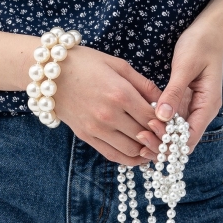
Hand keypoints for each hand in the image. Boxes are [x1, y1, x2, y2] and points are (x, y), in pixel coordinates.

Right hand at [53, 45, 160, 164]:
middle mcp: (109, 115)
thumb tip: (164, 100)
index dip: (167, 124)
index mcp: (120, 94)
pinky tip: (139, 154)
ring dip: (147, 152)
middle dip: (161, 139)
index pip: (153, 118)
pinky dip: (129, 159)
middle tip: (169, 137)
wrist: (49, 72)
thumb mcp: (118, 65)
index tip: (174, 123)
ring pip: (131, 151)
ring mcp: (96, 128)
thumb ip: (143, 84)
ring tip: (156, 146)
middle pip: (145, 136)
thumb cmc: (86, 63)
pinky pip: (112, 155)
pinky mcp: (86, 136)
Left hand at [147, 24, 222, 150]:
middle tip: (139, 136)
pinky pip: (172, 118)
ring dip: (160, 135)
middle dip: (162, 143)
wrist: (208, 30)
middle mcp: (202, 110)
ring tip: (138, 132)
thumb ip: (174, 92)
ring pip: (176, 131)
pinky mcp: (185, 100)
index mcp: (207, 104)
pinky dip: (160, 123)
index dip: (170, 142)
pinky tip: (144, 121)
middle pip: (183, 139)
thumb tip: (162, 117)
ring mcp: (193, 106)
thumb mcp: (185, 66)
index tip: (148, 134)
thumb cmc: (199, 44)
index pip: (190, 137)